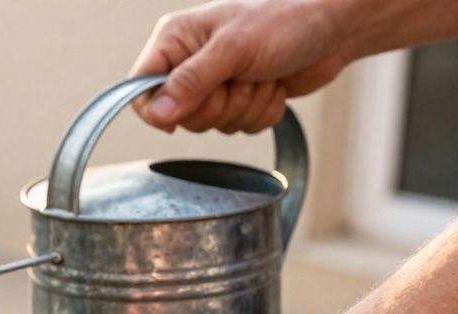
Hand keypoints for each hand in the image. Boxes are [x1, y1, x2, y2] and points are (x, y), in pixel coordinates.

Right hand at [130, 0, 348, 132]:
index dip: (157, 110)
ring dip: (245, 107)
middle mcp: (189, 62)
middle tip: (241, 78)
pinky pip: (238, 128)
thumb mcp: (234, 49)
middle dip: (219, 105)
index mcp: (175, 40)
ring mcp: (215, 83)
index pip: (141, 88)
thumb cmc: (286, 20)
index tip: (178, 117)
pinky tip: (273, 85)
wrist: (336, 27)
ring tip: (262, 75)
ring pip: (212, 125)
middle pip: (181, 115)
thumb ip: (192, 81)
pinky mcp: (240, 99)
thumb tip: (157, 113)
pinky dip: (261, 112)